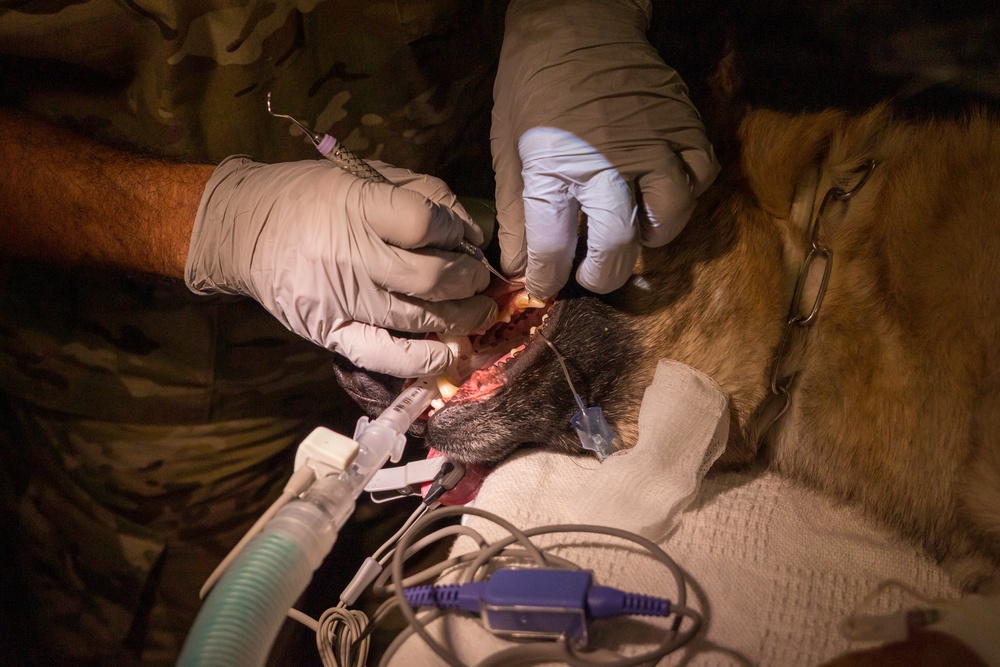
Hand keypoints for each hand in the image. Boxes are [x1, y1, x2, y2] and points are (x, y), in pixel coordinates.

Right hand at [185, 157, 497, 377]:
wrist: (241, 230)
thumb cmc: (309, 197)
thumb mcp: (361, 173)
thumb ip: (419, 193)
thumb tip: (472, 231)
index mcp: (355, 204)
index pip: (425, 223)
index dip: (457, 232)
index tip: (467, 237)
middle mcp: (347, 254)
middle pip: (430, 276)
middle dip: (468, 280)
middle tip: (479, 280)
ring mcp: (338, 299)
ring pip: (417, 317)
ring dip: (460, 319)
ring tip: (479, 312)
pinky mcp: (329, 333)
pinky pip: (384, 355)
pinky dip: (422, 360)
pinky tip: (448, 353)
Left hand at [492, 0, 719, 299]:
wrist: (578, 17)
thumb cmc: (533, 84)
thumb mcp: (508, 145)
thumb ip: (514, 209)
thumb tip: (516, 265)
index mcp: (554, 165)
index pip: (553, 245)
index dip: (548, 277)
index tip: (546, 287)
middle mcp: (608, 161)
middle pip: (616, 245)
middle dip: (601, 274)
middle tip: (591, 274)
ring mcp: (654, 142)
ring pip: (670, 217)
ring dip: (650, 238)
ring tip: (631, 234)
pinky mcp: (684, 124)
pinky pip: (701, 176)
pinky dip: (687, 194)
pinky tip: (662, 194)